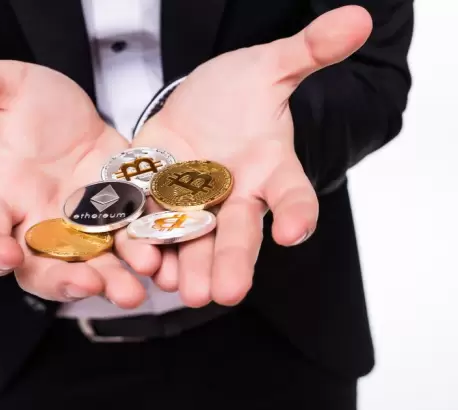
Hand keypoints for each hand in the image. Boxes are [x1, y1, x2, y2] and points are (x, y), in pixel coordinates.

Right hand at [0, 52, 158, 306]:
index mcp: (1, 200)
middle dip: (63, 280)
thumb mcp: (5, 88)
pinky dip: (147, 254)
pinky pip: (132, 245)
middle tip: (87, 284)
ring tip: (136, 289)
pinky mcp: (119, 222)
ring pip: (92, 267)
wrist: (73, 119)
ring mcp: (81, 230)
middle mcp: (38, 226)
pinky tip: (166, 262)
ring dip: (113, 279)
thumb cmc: (31, 109)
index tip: (1, 255)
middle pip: (40, 270)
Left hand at [127, 6, 372, 306]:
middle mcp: (235, 195)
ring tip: (178, 289)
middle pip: (236, 232)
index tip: (294, 231)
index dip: (295, 212)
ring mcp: (192, 202)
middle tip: (225, 294)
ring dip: (185, 263)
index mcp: (270, 170)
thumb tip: (357, 18)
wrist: (196, 105)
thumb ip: (307, 52)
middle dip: (231, 261)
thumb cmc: (240, 93)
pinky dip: (143, 239)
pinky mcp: (153, 196)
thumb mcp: (269, 68)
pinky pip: (149, 220)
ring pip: (192, 238)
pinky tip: (139, 261)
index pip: (292, 194)